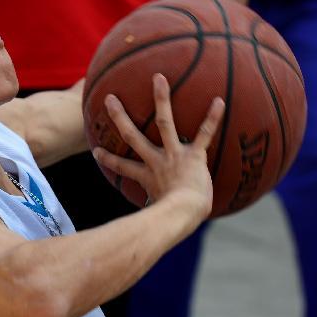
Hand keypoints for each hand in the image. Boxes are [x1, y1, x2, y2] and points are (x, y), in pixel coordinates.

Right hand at [92, 74, 224, 220]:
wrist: (184, 215)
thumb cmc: (175, 219)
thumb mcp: (160, 218)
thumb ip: (154, 219)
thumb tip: (144, 238)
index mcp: (148, 175)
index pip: (123, 166)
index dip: (108, 159)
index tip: (96, 150)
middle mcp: (157, 161)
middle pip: (133, 136)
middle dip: (120, 117)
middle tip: (109, 99)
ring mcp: (174, 156)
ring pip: (165, 123)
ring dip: (161, 99)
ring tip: (159, 79)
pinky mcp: (194, 157)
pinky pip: (203, 134)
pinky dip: (212, 118)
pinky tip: (220, 101)